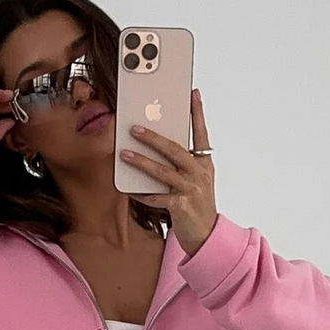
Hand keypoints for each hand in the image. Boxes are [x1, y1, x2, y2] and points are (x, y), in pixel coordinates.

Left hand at [119, 88, 217, 255]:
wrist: (205, 235)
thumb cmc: (197, 204)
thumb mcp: (196, 180)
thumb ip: (182, 164)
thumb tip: (159, 146)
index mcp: (204, 164)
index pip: (201, 133)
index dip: (198, 113)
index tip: (193, 94)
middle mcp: (199, 174)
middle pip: (174, 149)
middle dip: (153, 138)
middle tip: (134, 128)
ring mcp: (191, 190)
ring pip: (162, 171)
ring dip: (141, 162)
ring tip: (124, 154)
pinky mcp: (181, 206)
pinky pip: (157, 197)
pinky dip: (142, 193)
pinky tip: (130, 190)